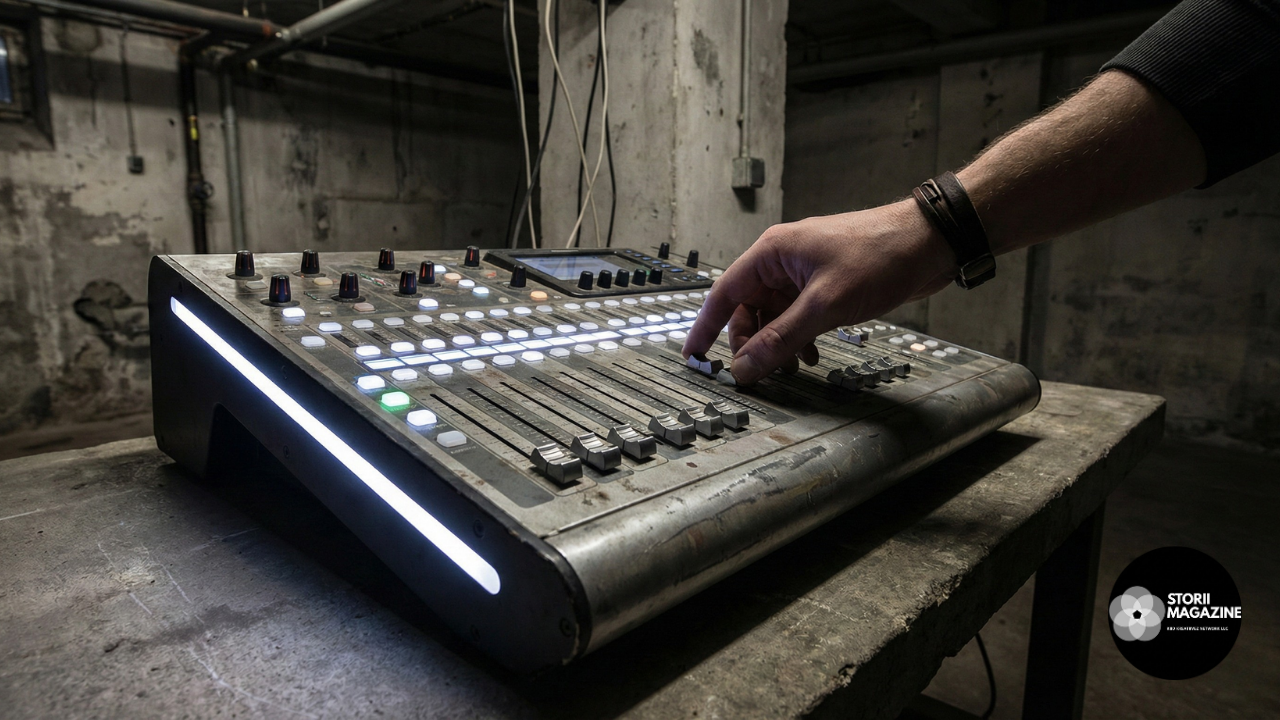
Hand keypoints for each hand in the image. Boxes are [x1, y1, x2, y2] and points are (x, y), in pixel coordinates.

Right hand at [681, 200, 956, 384]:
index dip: (705, 327)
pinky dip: (798, 338)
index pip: (723, 294)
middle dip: (749, 343)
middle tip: (752, 374)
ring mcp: (805, 273)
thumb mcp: (824, 305)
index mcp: (772, 253)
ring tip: (788, 371)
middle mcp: (783, 261)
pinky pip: (798, 316)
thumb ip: (781, 339)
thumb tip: (745, 367)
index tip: (693, 356)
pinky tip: (811, 356)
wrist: (930, 242)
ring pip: (774, 316)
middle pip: (747, 309)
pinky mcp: (826, 285)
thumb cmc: (879, 255)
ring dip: (777, 343)